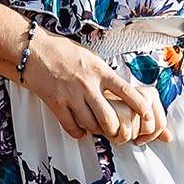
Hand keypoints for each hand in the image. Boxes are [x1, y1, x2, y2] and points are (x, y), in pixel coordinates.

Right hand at [0, 31, 169, 143]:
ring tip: (98, 129)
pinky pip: (72, 127)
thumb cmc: (64, 51)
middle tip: (116, 131)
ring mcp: (72, 95)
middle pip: (109, 118)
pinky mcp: (56, 103)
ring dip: (97, 131)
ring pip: (91, 125)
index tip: (149, 117)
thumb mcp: (92, 58)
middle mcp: (88, 85)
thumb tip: (119, 88)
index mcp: (100, 72)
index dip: (140, 107)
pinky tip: (81, 130)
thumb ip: (105, 74)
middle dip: (115, 129)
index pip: (127, 91)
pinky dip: (79, 133)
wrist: (35, 50)